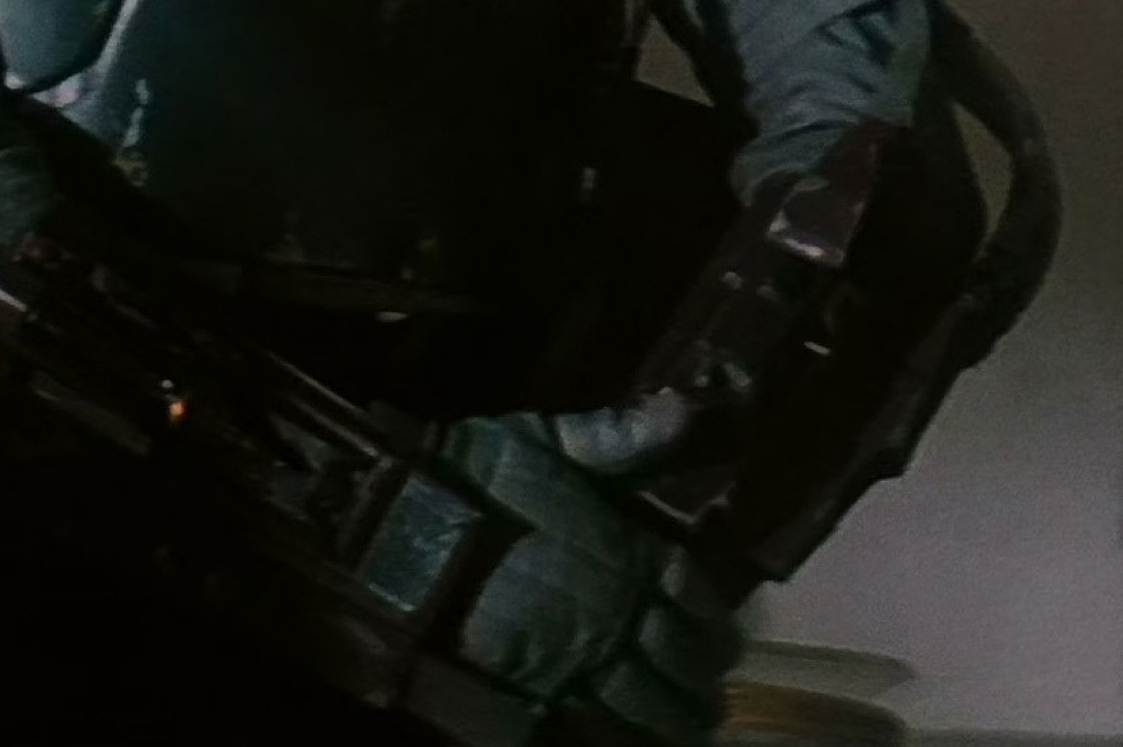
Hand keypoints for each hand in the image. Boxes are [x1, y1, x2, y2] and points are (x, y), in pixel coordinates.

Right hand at [442, 408, 746, 746]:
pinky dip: (622, 737)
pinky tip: (637, 740)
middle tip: (708, 697)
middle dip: (700, 679)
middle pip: (683, 661)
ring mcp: (580, 662)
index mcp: (630, 555)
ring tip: (686, 729)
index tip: (722, 643)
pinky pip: (599, 730)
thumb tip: (685, 409)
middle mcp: (619, 614)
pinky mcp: (540, 697)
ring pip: (650, 706)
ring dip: (673, 718)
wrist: (400, 534)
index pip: (695, 598)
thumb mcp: (548, 440)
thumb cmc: (472, 480)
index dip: (713, 625)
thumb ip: (620, 435)